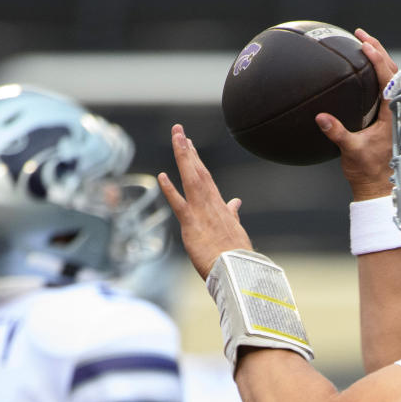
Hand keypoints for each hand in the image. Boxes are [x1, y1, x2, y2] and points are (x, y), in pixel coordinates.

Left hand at [158, 124, 252, 279]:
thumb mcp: (236, 230)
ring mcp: (202, 213)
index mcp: (220, 207)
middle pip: (198, 172)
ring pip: (191, 179)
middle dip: (188, 150)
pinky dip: (170, 190)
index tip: (189, 145)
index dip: (196, 160)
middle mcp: (211, 205)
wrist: (238, 270)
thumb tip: (236, 202)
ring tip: (176, 137)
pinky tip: (162, 176)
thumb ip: (232, 214)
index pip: (206, 178)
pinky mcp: (192, 225)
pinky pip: (179, 204)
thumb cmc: (237, 255)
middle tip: (179, 131)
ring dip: (183, 157)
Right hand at [315, 29, 397, 200]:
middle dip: (378, 50)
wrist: (376, 185)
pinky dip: (375, 73)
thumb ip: (337, 133)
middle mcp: (394, 110)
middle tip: (361, 34)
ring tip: (363, 42)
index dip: (378, 60)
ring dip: (379, 59)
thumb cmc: (367, 170)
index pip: (388, 80)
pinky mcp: (384, 117)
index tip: (365, 46)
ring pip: (390, 78)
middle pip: (392, 72)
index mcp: (391, 114)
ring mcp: (390, 112)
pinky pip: (382, 88)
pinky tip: (361, 68)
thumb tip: (321, 118)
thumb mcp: (351, 150)